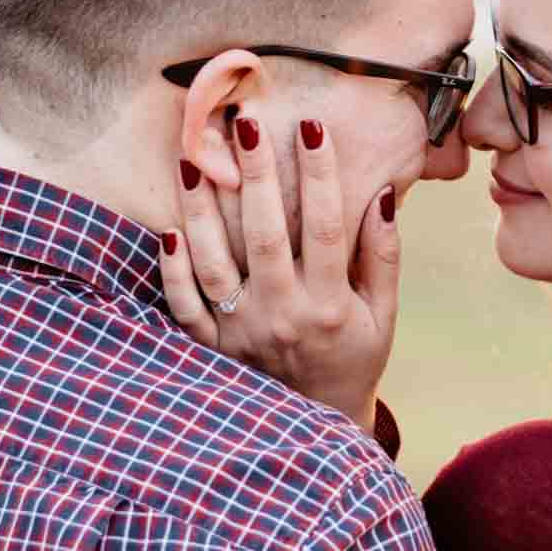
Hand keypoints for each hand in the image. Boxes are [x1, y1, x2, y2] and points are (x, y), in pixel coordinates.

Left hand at [159, 115, 400, 432]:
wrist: (317, 429)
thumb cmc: (355, 358)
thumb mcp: (383, 314)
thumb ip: (383, 256)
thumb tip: (383, 195)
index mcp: (329, 304)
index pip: (324, 226)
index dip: (320, 174)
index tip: (312, 126)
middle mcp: (282, 315)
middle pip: (264, 234)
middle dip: (256, 174)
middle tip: (244, 122)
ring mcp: (241, 332)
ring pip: (214, 263)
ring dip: (201, 210)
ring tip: (193, 159)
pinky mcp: (212, 347)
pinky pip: (185, 306)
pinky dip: (173, 270)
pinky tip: (168, 228)